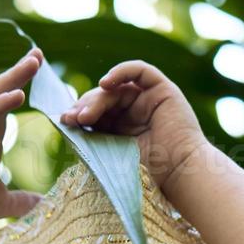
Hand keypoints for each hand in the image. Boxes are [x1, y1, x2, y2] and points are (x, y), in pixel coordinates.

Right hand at [0, 47, 46, 238]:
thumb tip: (41, 204)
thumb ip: (20, 201)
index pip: (3, 109)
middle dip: (17, 73)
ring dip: (11, 78)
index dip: (18, 89)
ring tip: (32, 62)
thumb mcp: (1, 204)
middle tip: (37, 54)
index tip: (37, 73)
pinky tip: (18, 93)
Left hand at [59, 60, 209, 190]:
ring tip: (85, 115)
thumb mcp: (112, 153)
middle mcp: (135, 112)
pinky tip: (104, 83)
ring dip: (97, 98)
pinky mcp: (163, 89)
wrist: (179, 173)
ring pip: (117, 87)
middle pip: (104, 98)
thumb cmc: (149, 173)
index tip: (65, 121)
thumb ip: (93, 136)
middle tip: (71, 119)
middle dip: (85, 106)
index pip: (97, 112)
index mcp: (123, 128)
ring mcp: (149, 99)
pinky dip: (121, 71)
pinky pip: (140, 70)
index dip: (80, 113)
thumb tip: (66, 121)